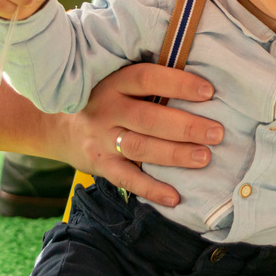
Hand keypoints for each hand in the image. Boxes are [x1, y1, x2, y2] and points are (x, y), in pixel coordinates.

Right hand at [54, 63, 222, 207]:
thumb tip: (202, 85)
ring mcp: (101, 140)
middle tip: (216, 133)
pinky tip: (175, 197)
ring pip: (140, 148)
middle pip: (148, 119)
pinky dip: (151, 189)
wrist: (59, 127)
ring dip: (174, 155)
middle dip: (185, 127)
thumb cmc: (105, 101)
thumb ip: (149, 84)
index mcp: (114, 83)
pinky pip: (126, 180)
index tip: (209, 91)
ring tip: (204, 158)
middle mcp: (106, 110)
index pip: (147, 78)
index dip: (178, 84)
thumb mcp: (117, 83)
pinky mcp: (99, 165)